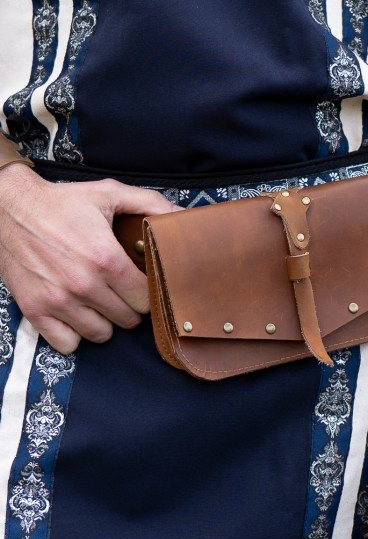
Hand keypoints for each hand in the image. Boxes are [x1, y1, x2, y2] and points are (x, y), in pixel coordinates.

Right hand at [0, 164, 177, 353]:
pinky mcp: (35, 311)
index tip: (141, 283)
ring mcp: (58, 301)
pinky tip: (76, 314)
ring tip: (99, 301)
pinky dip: (74, 334)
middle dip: (129, 306)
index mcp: (106, 258)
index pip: (146, 299)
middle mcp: (83, 284)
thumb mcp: (109, 194)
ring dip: (104, 321)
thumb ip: (150, 204)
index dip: (148, 292)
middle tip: (120, 290)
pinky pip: (68, 344)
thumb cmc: (62, 202)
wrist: (9, 208)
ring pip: (101, 335)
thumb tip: (181, 216)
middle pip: (128, 320)